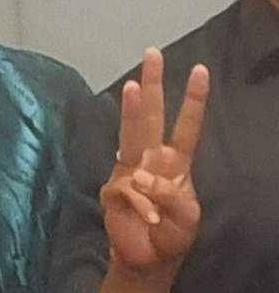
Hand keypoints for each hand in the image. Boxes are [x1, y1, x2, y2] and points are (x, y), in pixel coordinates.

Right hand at [100, 48, 208, 275]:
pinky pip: (129, 188)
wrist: (148, 259)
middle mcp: (150, 159)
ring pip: (130, 133)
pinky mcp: (113, 189)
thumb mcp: (187, 213)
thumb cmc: (170, 234)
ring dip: (131, 109)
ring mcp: (129, 171)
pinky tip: (149, 217)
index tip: (200, 71)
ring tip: (131, 87)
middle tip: (152, 54)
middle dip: (153, 85)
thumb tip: (142, 176)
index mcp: (175, 162)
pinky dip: (142, 204)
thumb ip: (171, 192)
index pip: (186, 125)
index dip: (193, 100)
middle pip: (151, 116)